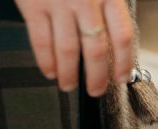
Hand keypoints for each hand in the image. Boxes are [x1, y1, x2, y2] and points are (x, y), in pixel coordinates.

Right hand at [15, 0, 133, 97]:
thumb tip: (118, 26)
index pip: (122, 35)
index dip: (123, 62)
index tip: (121, 77)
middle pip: (96, 50)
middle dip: (96, 77)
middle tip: (95, 90)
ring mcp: (58, 3)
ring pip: (67, 51)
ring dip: (69, 75)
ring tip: (69, 86)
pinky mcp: (33, 5)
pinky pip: (40, 41)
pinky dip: (45, 61)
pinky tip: (50, 71)